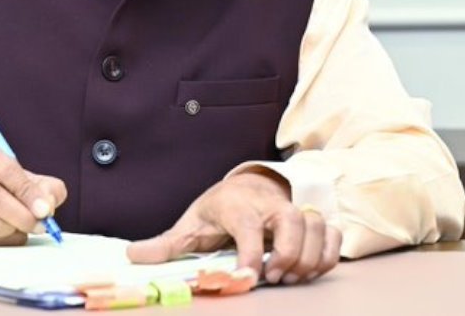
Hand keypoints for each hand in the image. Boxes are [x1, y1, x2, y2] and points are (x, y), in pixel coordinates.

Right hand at [0, 139, 66, 244]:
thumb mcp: (22, 177)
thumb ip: (44, 187)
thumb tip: (49, 203)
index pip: (6, 170)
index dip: (28, 192)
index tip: (45, 209)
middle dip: (21, 214)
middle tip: (40, 224)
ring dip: (7, 228)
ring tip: (22, 229)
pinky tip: (8, 235)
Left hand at [126, 169, 340, 283]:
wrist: (247, 186)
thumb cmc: (219, 209)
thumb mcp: (190, 224)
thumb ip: (166, 244)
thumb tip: (132, 256)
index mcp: (237, 206)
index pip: (249, 228)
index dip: (250, 256)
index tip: (246, 279)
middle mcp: (270, 205)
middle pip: (294, 224)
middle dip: (287, 256)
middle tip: (273, 278)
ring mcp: (295, 210)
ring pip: (317, 227)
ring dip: (310, 258)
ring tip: (290, 277)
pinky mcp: (312, 218)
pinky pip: (332, 233)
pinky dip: (329, 253)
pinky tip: (311, 269)